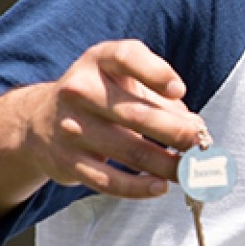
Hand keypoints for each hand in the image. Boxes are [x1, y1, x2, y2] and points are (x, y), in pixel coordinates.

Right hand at [0, 40, 203, 199]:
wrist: (41, 120)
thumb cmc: (103, 96)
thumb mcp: (128, 82)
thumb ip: (164, 100)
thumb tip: (197, 128)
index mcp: (100, 60)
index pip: (127, 58)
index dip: (156, 73)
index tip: (180, 91)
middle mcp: (80, 90)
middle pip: (137, 114)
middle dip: (177, 132)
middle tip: (203, 145)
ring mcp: (70, 127)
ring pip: (129, 151)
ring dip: (167, 165)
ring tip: (192, 172)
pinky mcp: (67, 161)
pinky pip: (108, 181)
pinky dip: (139, 187)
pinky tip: (160, 187)